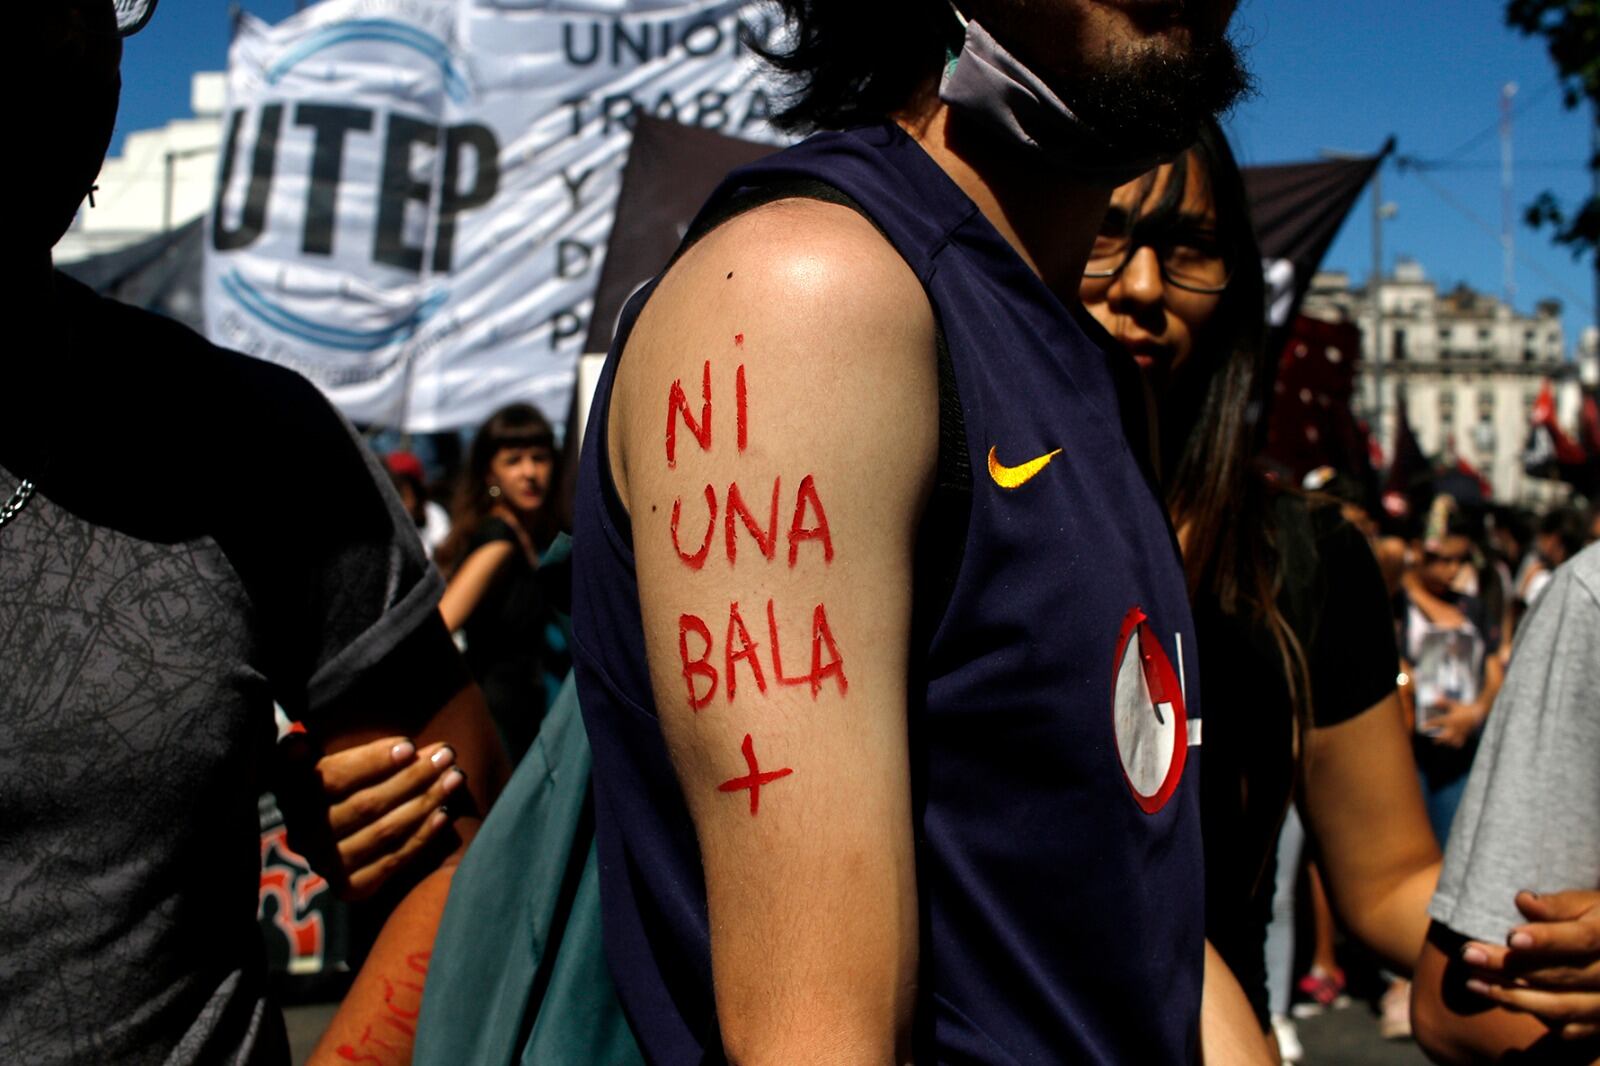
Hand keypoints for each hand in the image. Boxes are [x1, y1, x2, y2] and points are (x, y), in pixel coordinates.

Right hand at [275, 731, 465, 900]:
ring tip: (453, 778)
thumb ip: (305, 753)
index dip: (373, 761)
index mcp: (290, 797)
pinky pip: (393, 859)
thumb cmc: (336, 783)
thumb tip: (298, 745)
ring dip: (425, 802)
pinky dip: (422, 835)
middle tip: (446, 756)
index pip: (333, 779)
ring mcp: (327, 865)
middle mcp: (304, 836)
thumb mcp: (314, 761)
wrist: (337, 836)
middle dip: (413, 777)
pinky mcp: (350, 887)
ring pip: (384, 832)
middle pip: (366, 805)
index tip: (410, 745)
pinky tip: (444, 813)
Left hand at [1421, 699, 1483, 747]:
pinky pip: (1460, 742)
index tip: (1423, 727)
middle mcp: (1454, 727)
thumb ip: (1444, 702)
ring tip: (1443, 742)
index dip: (1429, 725)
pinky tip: (1453, 744)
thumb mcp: (1454, 704)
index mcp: (1450, 719)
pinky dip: (1456, 744)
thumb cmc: (1465, 708)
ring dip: (1446, 742)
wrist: (1479, 713)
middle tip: (1434, 741)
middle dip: (1438, 740)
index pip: (1436, 722)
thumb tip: (1434, 699)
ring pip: (1452, 741)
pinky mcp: (1465, 735)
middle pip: (1444, 736)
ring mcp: (1460, 732)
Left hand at [1460, 890, 1599, 1040]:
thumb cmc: (1598, 920)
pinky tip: (1499, 997)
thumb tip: (1523, 900)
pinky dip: (1531, 1013)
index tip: (1511, 937)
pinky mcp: (1598, 1023)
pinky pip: (1565, 1027)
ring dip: (1512, 996)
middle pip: (1561, 974)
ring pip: (1560, 1007)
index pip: (1582, 939)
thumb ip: (1558, 905)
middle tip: (1469, 954)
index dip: (1547, 939)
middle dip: (1512, 966)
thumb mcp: (1587, 904)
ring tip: (1472, 981)